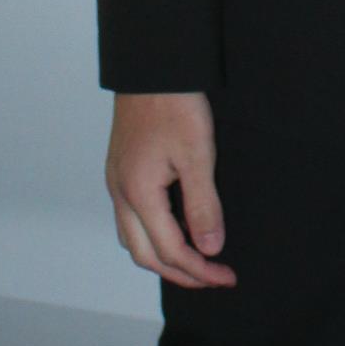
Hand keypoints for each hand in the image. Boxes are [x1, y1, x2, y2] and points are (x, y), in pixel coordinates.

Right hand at [106, 90, 233, 290]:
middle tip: (214, 277)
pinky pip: (132, 219)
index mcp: (138, 193)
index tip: (227, 276)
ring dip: (164, 256)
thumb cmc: (174, 105)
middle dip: (180, 273)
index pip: (169, 251)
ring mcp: (117, 183)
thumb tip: (209, 249)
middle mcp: (120, 193)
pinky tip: (179, 227)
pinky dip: (155, 235)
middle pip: (145, 254)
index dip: (199, 270)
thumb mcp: (198, 155)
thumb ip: (203, 205)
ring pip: (133, 239)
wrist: (152, 69)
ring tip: (198, 259)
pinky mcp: (121, 172)